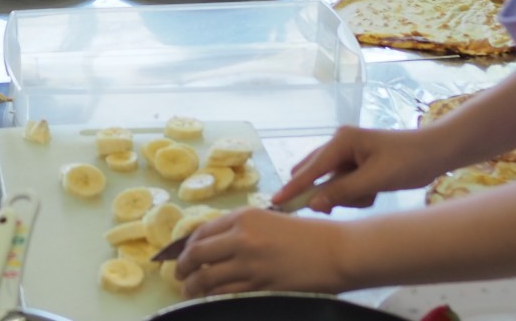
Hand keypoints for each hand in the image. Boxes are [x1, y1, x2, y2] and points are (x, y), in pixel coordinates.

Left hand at [175, 208, 347, 295]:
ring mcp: (250, 265)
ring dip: (193, 287)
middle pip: (198, 255)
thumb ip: (242, 229)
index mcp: (243, 217)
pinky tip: (209, 298)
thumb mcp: (270, 219)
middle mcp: (241, 239)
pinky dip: (213, 297)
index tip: (182, 254)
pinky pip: (226, 293)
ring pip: (208, 279)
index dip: (187, 245)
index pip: (202, 232)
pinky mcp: (260, 287)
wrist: (336, 251)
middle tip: (179, 275)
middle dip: (183, 267)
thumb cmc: (308, 233)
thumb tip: (215, 243)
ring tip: (189, 291)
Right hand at [272, 126, 442, 213]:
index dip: (294, 187)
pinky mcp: (355, 163)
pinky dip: (355, 194)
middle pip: (316, 175)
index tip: (276, 202)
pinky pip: (343, 184)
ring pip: (331, 183)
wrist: (436, 152)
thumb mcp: (375, 179)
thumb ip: (343, 191)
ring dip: (347, 195)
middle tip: (340, 204)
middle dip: (327, 193)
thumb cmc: (407, 162)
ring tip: (371, 194)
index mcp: (340, 141)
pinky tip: (374, 191)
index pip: (311, 168)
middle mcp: (338, 144)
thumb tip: (313, 203)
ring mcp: (346, 153)